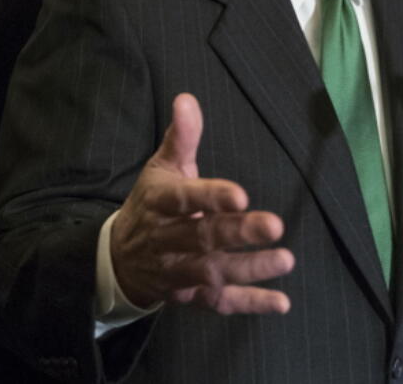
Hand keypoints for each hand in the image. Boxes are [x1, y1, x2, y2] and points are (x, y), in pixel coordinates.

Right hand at [110, 93, 294, 312]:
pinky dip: (249, 304)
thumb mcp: (161, 168)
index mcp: (159, 203)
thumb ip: (181, 137)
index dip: (210, 197)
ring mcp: (177, 272)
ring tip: (286, 259)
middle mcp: (166, 240)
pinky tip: (281, 302)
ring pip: (212, 272)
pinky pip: (218, 302)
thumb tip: (187, 99)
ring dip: (250, 268)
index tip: (240, 194)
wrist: (117, 258)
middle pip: (202, 237)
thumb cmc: (151, 203)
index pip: (183, 199)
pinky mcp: (188, 296)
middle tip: (274, 225)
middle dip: (237, 233)